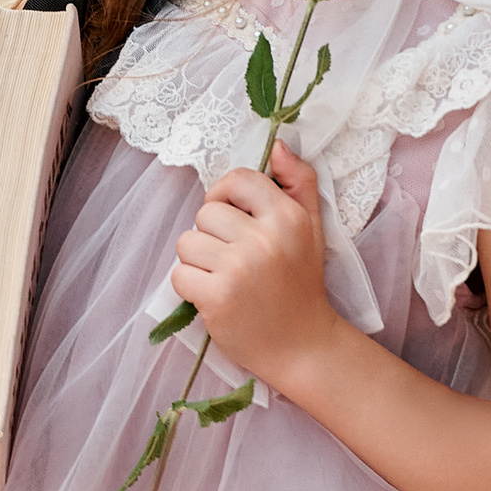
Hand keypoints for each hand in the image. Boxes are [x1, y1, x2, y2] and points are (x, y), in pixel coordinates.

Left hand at [170, 142, 338, 391]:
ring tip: (224, 278)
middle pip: (205, 212)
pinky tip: (215, 297)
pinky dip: (190, 287)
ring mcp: (240, 269)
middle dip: (211, 234)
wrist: (302, 345)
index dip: (225, 195)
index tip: (232, 218)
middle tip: (233, 258)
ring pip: (188, 242)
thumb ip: (299, 182)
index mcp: (288, 217)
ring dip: (198, 261)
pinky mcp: (218, 297)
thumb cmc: (301, 284)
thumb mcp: (311, 228)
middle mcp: (265, 239)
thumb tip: (279, 145)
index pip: (237, 180)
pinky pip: (179, 274)